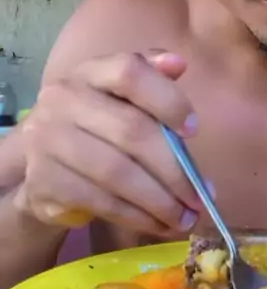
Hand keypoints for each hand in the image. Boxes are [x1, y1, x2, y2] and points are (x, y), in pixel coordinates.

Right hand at [13, 52, 206, 236]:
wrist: (44, 167)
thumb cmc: (98, 128)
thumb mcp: (124, 100)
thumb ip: (152, 80)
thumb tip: (178, 64)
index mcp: (90, 72)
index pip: (129, 72)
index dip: (166, 99)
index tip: (194, 129)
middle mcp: (63, 98)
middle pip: (130, 130)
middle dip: (174, 169)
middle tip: (200, 195)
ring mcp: (48, 139)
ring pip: (117, 172)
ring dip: (159, 201)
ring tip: (185, 218)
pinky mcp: (43, 179)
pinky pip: (100, 201)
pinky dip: (136, 216)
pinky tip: (157, 224)